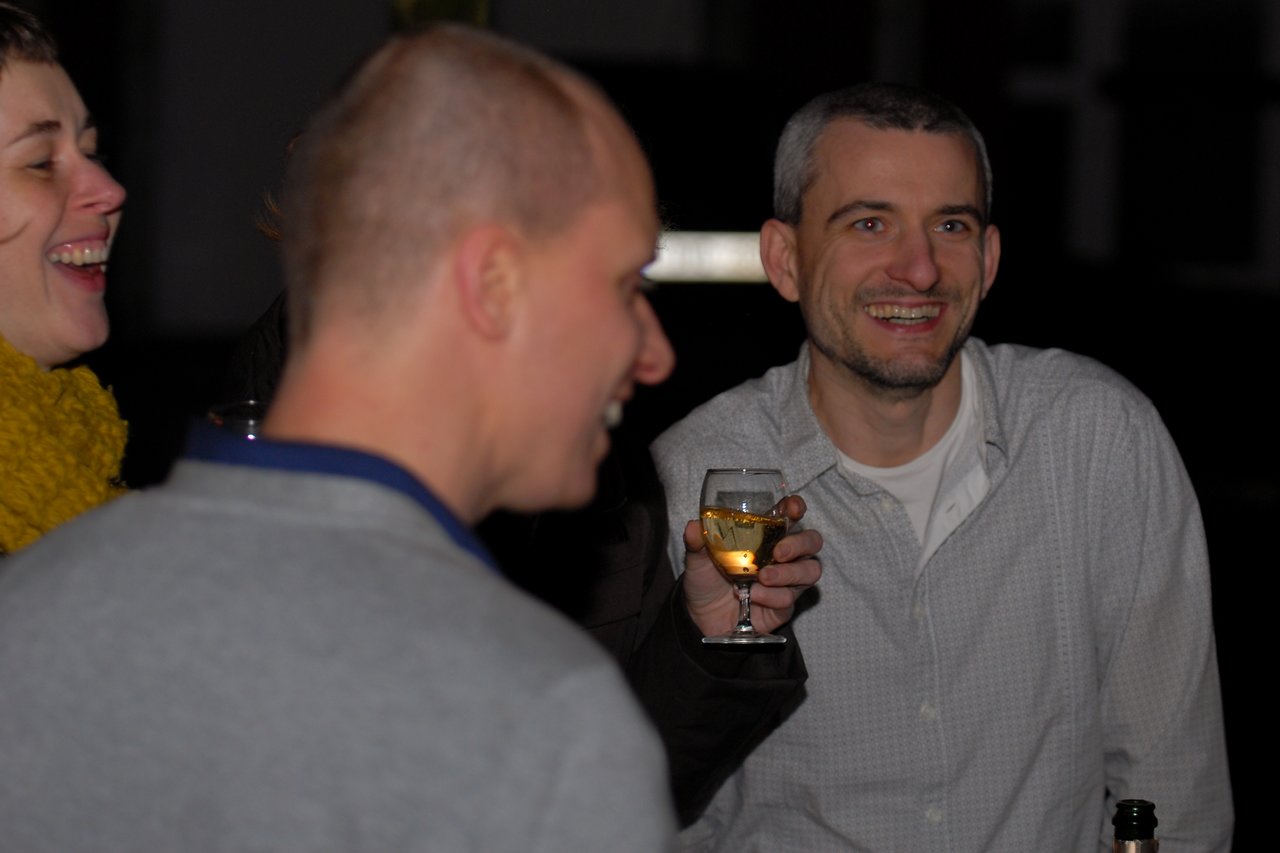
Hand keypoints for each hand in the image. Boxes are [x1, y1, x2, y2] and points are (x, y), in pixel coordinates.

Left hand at [681, 495, 822, 637]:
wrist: (700, 617)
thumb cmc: (706, 579)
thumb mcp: (697, 559)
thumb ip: (697, 542)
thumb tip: (694, 527)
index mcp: (765, 536)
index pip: (789, 515)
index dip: (795, 508)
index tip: (792, 508)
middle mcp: (782, 556)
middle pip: (812, 541)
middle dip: (800, 543)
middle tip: (779, 552)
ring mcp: (786, 581)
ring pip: (810, 571)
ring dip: (788, 573)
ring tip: (763, 578)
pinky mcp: (784, 606)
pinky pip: (790, 599)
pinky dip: (772, 597)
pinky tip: (753, 596)